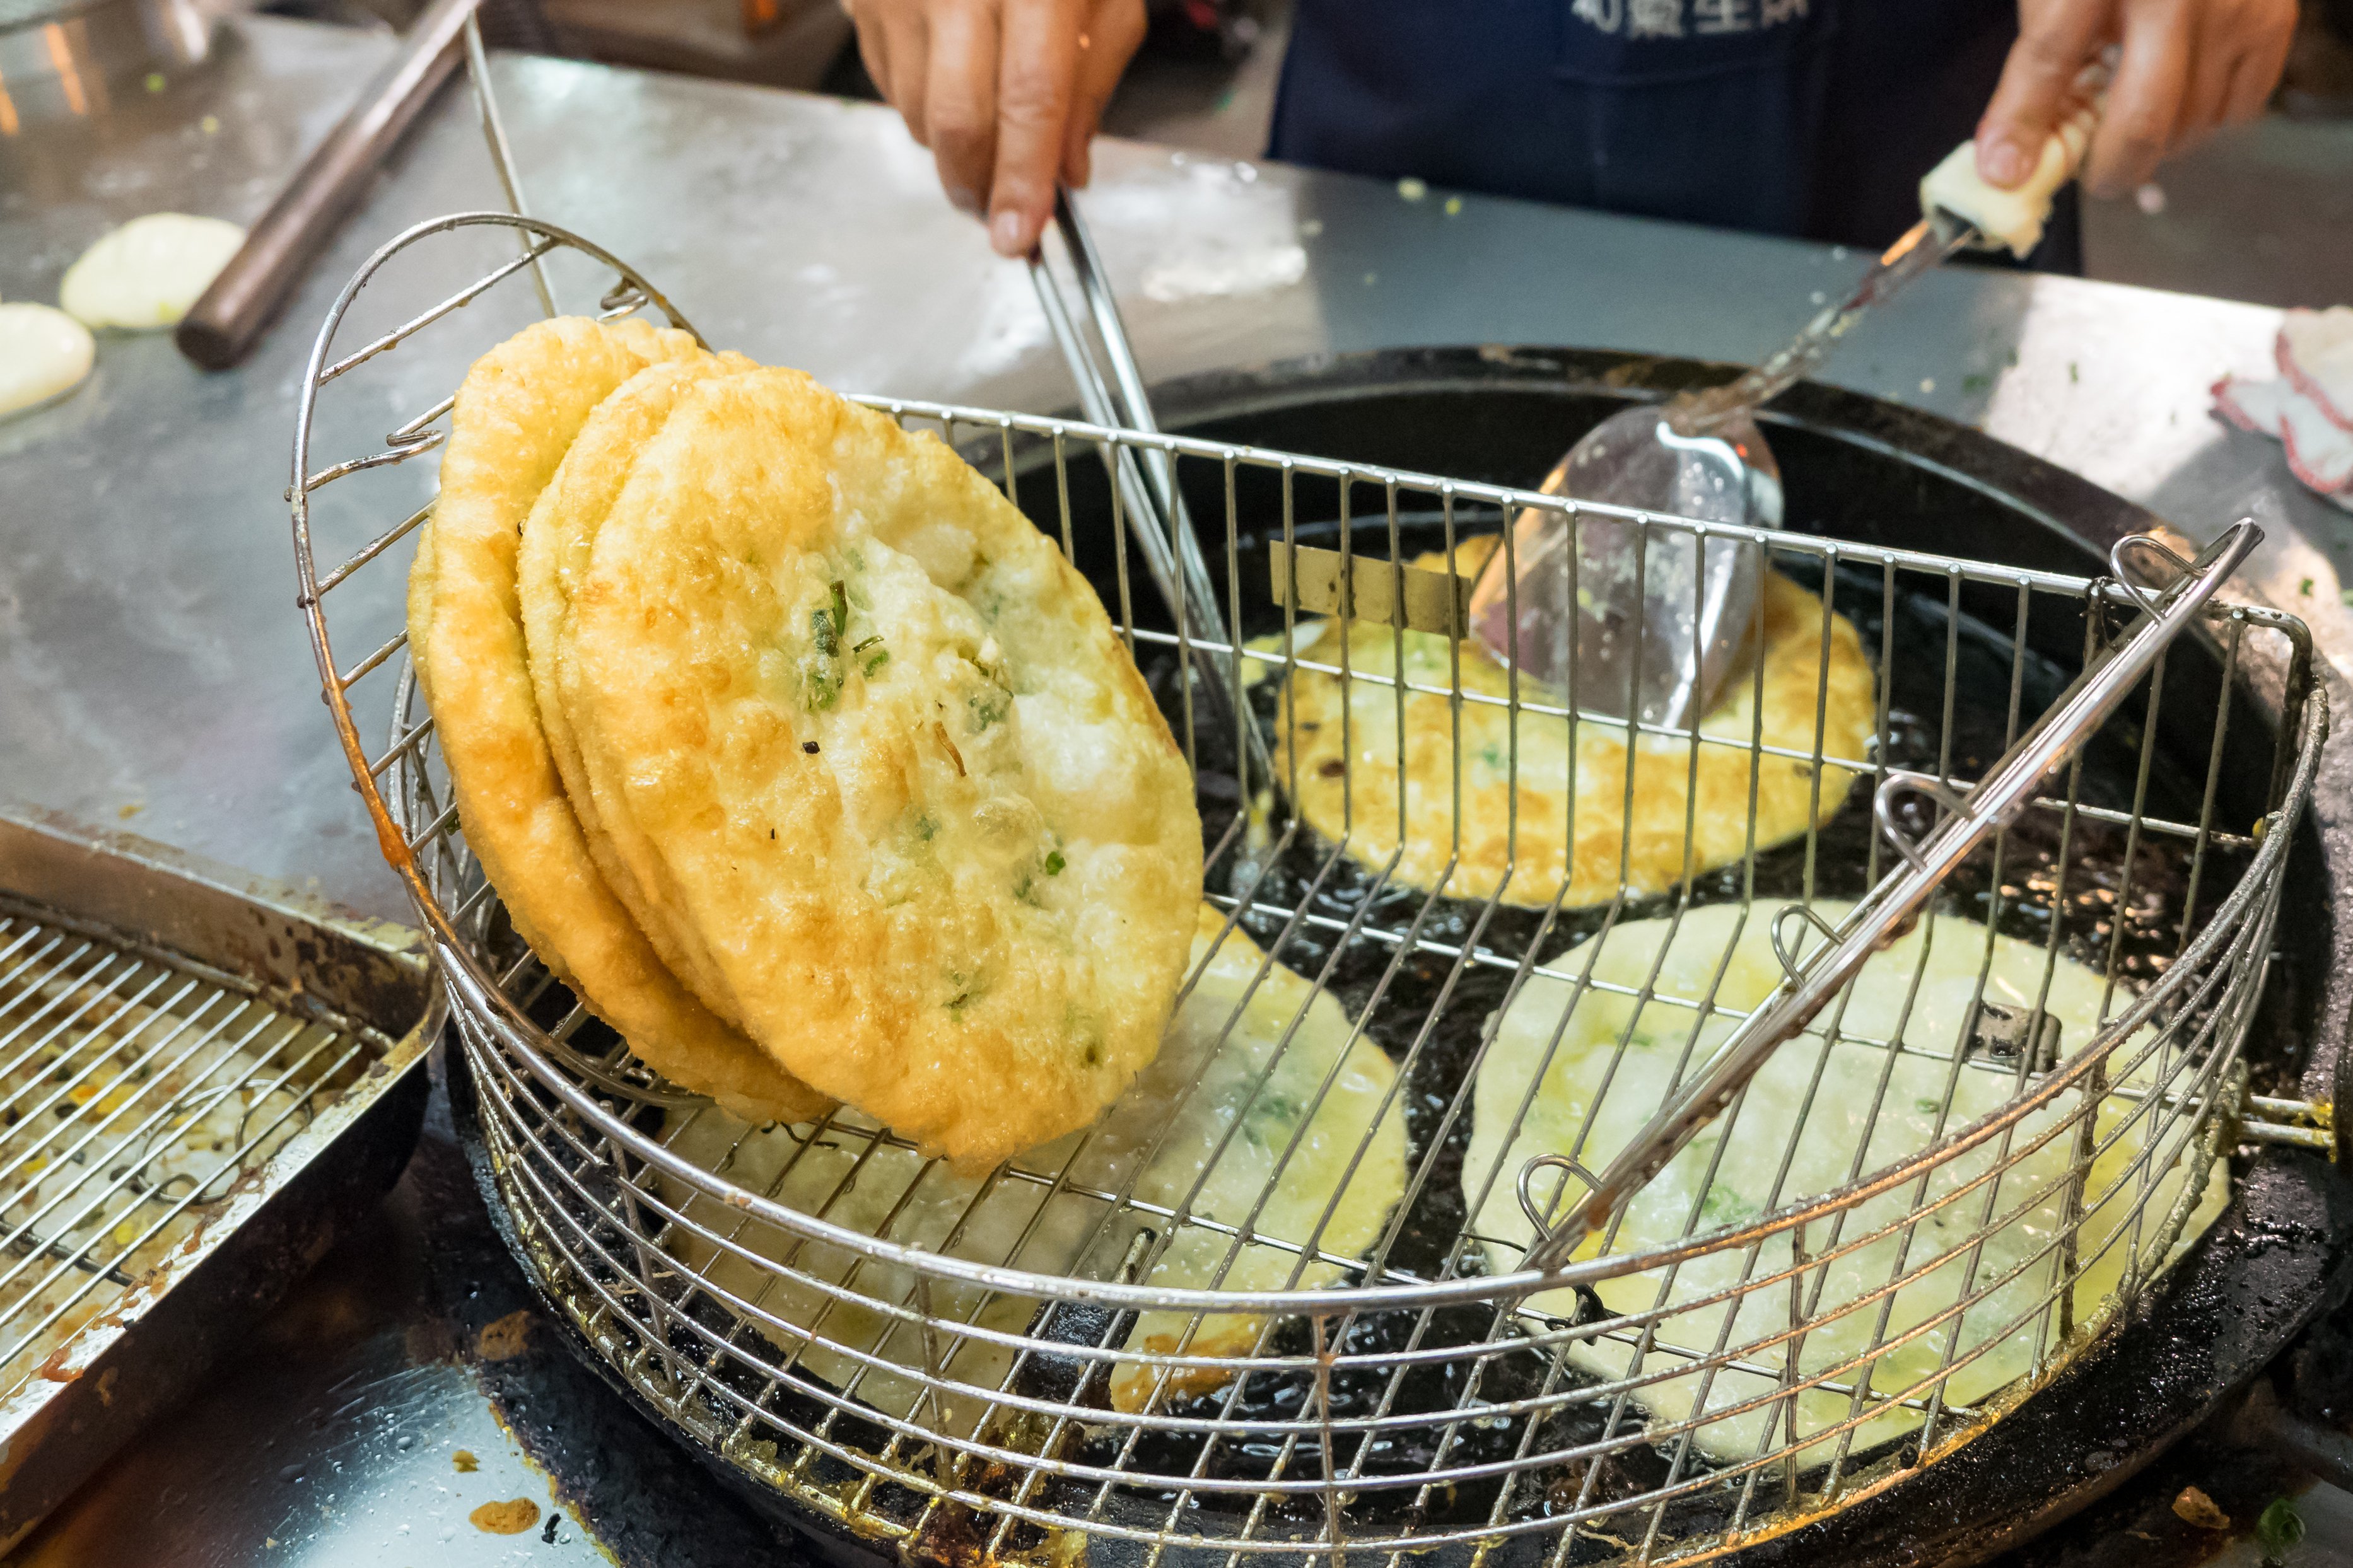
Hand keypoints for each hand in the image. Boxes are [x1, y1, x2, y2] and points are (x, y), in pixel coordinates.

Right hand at [847, 0, 1147, 256]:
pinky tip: (956, 87)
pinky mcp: (867, 4)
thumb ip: (1092, 83)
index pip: (1029, 100)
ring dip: (954, 155)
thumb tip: (1068, 172)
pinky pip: (892, 89)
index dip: (1024, 178)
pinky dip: (926, 113)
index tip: (1021, 234)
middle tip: (1000, 216)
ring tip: (988, 143)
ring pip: (918, 115)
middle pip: (957, 120)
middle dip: (979, 187)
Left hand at [1975, 0, 2295, 199]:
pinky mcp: (2274, 19)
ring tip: (2140, 107)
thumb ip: (2038, 69)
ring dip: (2158, 142)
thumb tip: (2009, 159)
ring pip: (2192, 125)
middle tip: (2095, 170)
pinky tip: (2185, 90)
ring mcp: (2233, 7)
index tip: (2009, 174)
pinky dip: (2205, 120)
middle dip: (2111, 167)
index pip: (2051, 57)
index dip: (2023, 126)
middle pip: (2142, 117)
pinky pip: (2238, 111)